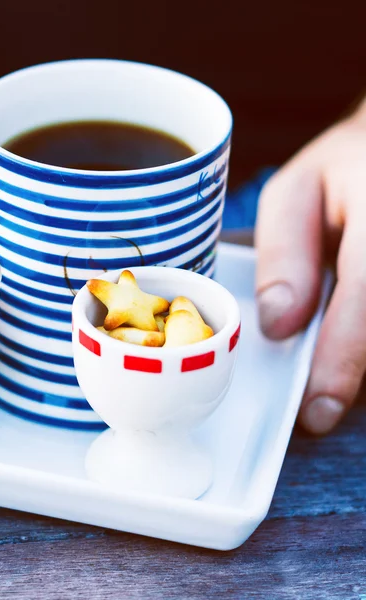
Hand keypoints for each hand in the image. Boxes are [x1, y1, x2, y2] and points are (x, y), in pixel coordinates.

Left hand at [256, 97, 365, 434]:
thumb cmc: (342, 171)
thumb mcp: (294, 195)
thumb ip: (284, 256)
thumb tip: (279, 325)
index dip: (342, 359)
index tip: (316, 410)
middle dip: (353, 375)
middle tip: (316, 405)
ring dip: (362, 367)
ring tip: (327, 376)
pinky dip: (365, 348)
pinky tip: (342, 344)